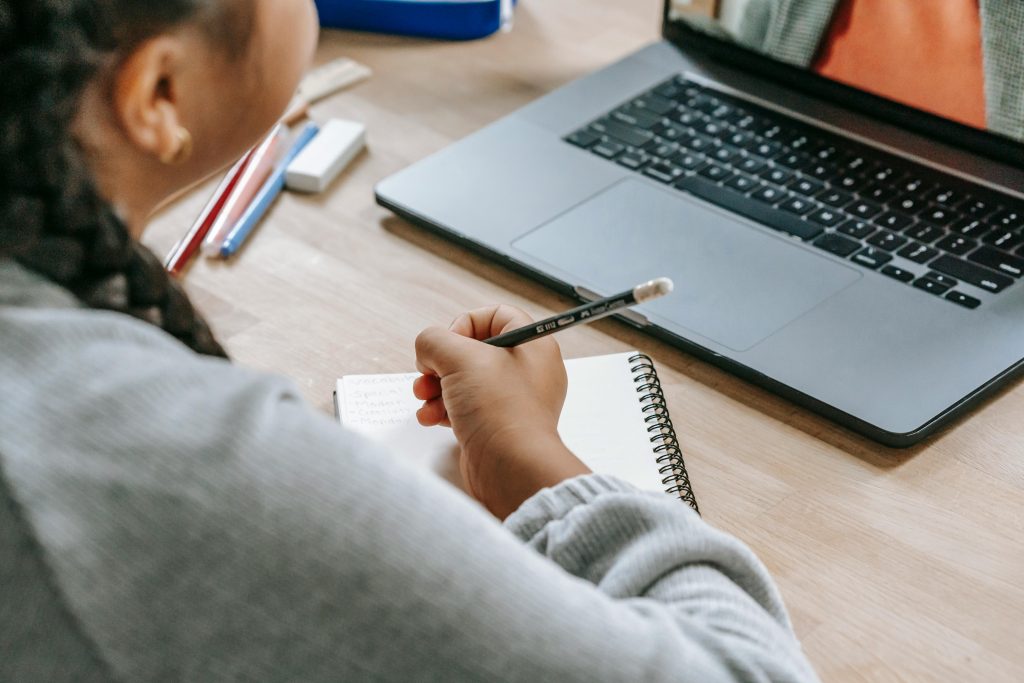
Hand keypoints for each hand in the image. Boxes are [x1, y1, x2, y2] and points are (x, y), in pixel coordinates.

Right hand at [414, 305, 589, 517]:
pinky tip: (430, 417)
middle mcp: (528, 372)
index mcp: (533, 346)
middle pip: (474, 351)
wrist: (511, 469)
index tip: (449, 343)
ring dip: (436, 387)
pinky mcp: (498, 427)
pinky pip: (465, 408)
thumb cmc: (500, 410)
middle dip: (441, 361)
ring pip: (465, 381)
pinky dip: (443, 409)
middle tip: (428, 373)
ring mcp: (513, 401)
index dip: (466, 324)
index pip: (497, 316)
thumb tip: (427, 349)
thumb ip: (434, 340)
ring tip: (424, 398)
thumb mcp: (459, 358)